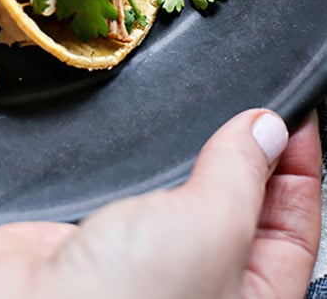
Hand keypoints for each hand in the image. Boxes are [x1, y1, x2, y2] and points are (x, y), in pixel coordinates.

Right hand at [0, 109, 320, 298]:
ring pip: (182, 197)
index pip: (293, 232)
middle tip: (252, 105)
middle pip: (241, 211)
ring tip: (203, 108)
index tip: (293, 115)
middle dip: (249, 157)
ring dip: (192, 156)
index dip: (299, 170)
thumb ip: (240, 175)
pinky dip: (136, 160)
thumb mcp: (210, 230)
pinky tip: (144, 135)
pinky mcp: (87, 241)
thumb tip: (267, 131)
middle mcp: (196, 288)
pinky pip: (126, 192)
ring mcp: (139, 264)